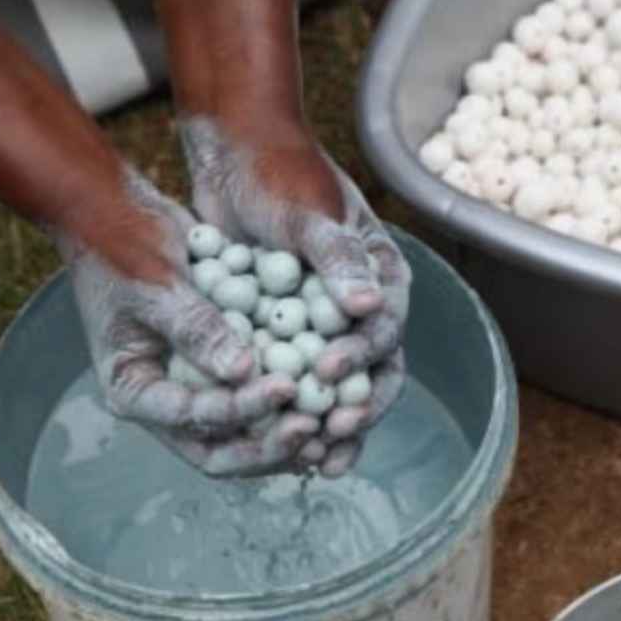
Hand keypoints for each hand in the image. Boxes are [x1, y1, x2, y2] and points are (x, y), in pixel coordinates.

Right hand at [51, 169, 318, 476]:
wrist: (119, 222)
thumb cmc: (125, 247)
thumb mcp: (156, 282)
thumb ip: (195, 328)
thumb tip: (240, 372)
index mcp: (132, 390)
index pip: (190, 420)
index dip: (240, 410)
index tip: (288, 386)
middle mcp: (163, 404)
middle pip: (218, 452)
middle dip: (267, 448)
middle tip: (315, 427)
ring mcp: (192, 395)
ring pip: (242, 440)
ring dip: (283, 440)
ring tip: (330, 426)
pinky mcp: (219, 378)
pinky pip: (256, 407)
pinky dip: (287, 411)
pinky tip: (327, 404)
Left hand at [179, 117, 410, 476]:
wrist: (235, 156)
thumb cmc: (276, 174)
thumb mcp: (308, 212)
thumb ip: (337, 257)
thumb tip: (369, 306)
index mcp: (379, 276)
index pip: (385, 330)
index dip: (363, 362)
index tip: (330, 381)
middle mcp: (359, 305)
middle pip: (370, 371)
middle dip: (353, 411)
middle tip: (329, 443)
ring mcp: (323, 322)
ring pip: (333, 386)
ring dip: (325, 424)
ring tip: (312, 463)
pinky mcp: (287, 331)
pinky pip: (293, 377)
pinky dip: (286, 408)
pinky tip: (273, 439)